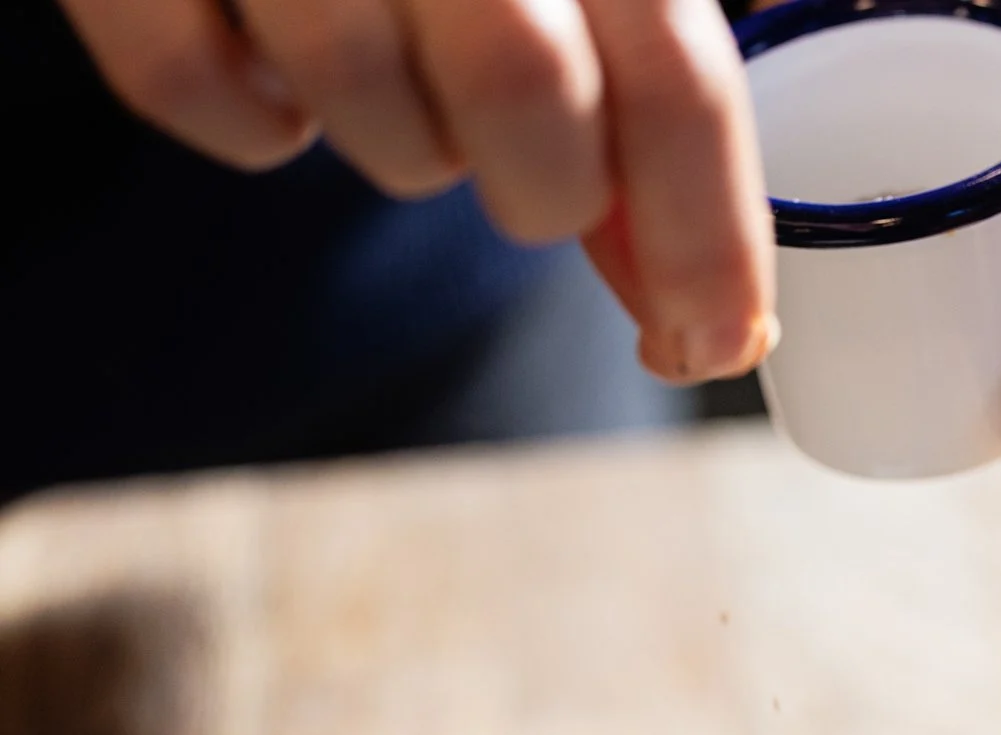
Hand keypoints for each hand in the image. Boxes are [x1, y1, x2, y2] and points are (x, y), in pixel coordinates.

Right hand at [57, 0, 775, 385]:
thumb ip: (668, 52)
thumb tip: (736, 265)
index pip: (677, 76)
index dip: (706, 236)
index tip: (712, 341)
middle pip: (520, 89)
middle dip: (547, 191)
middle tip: (536, 178)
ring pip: (363, 98)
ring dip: (404, 143)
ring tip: (401, 76)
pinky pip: (191, 88)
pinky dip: (247, 119)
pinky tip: (272, 60)